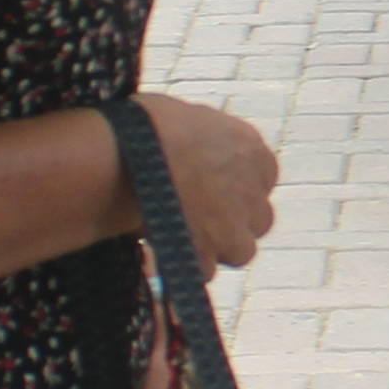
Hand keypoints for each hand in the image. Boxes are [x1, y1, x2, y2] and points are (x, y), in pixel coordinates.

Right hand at [135, 93, 282, 268]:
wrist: (124, 154)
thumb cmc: (146, 125)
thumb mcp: (189, 118)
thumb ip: (205, 140)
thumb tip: (196, 149)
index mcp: (250, 147)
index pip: (263, 176)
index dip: (237, 187)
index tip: (215, 189)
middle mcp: (251, 187)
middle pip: (257, 217)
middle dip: (233, 222)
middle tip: (200, 219)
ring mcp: (233, 223)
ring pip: (241, 250)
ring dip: (217, 249)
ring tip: (184, 241)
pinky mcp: (207, 250)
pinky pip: (206, 270)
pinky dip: (188, 268)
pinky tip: (165, 256)